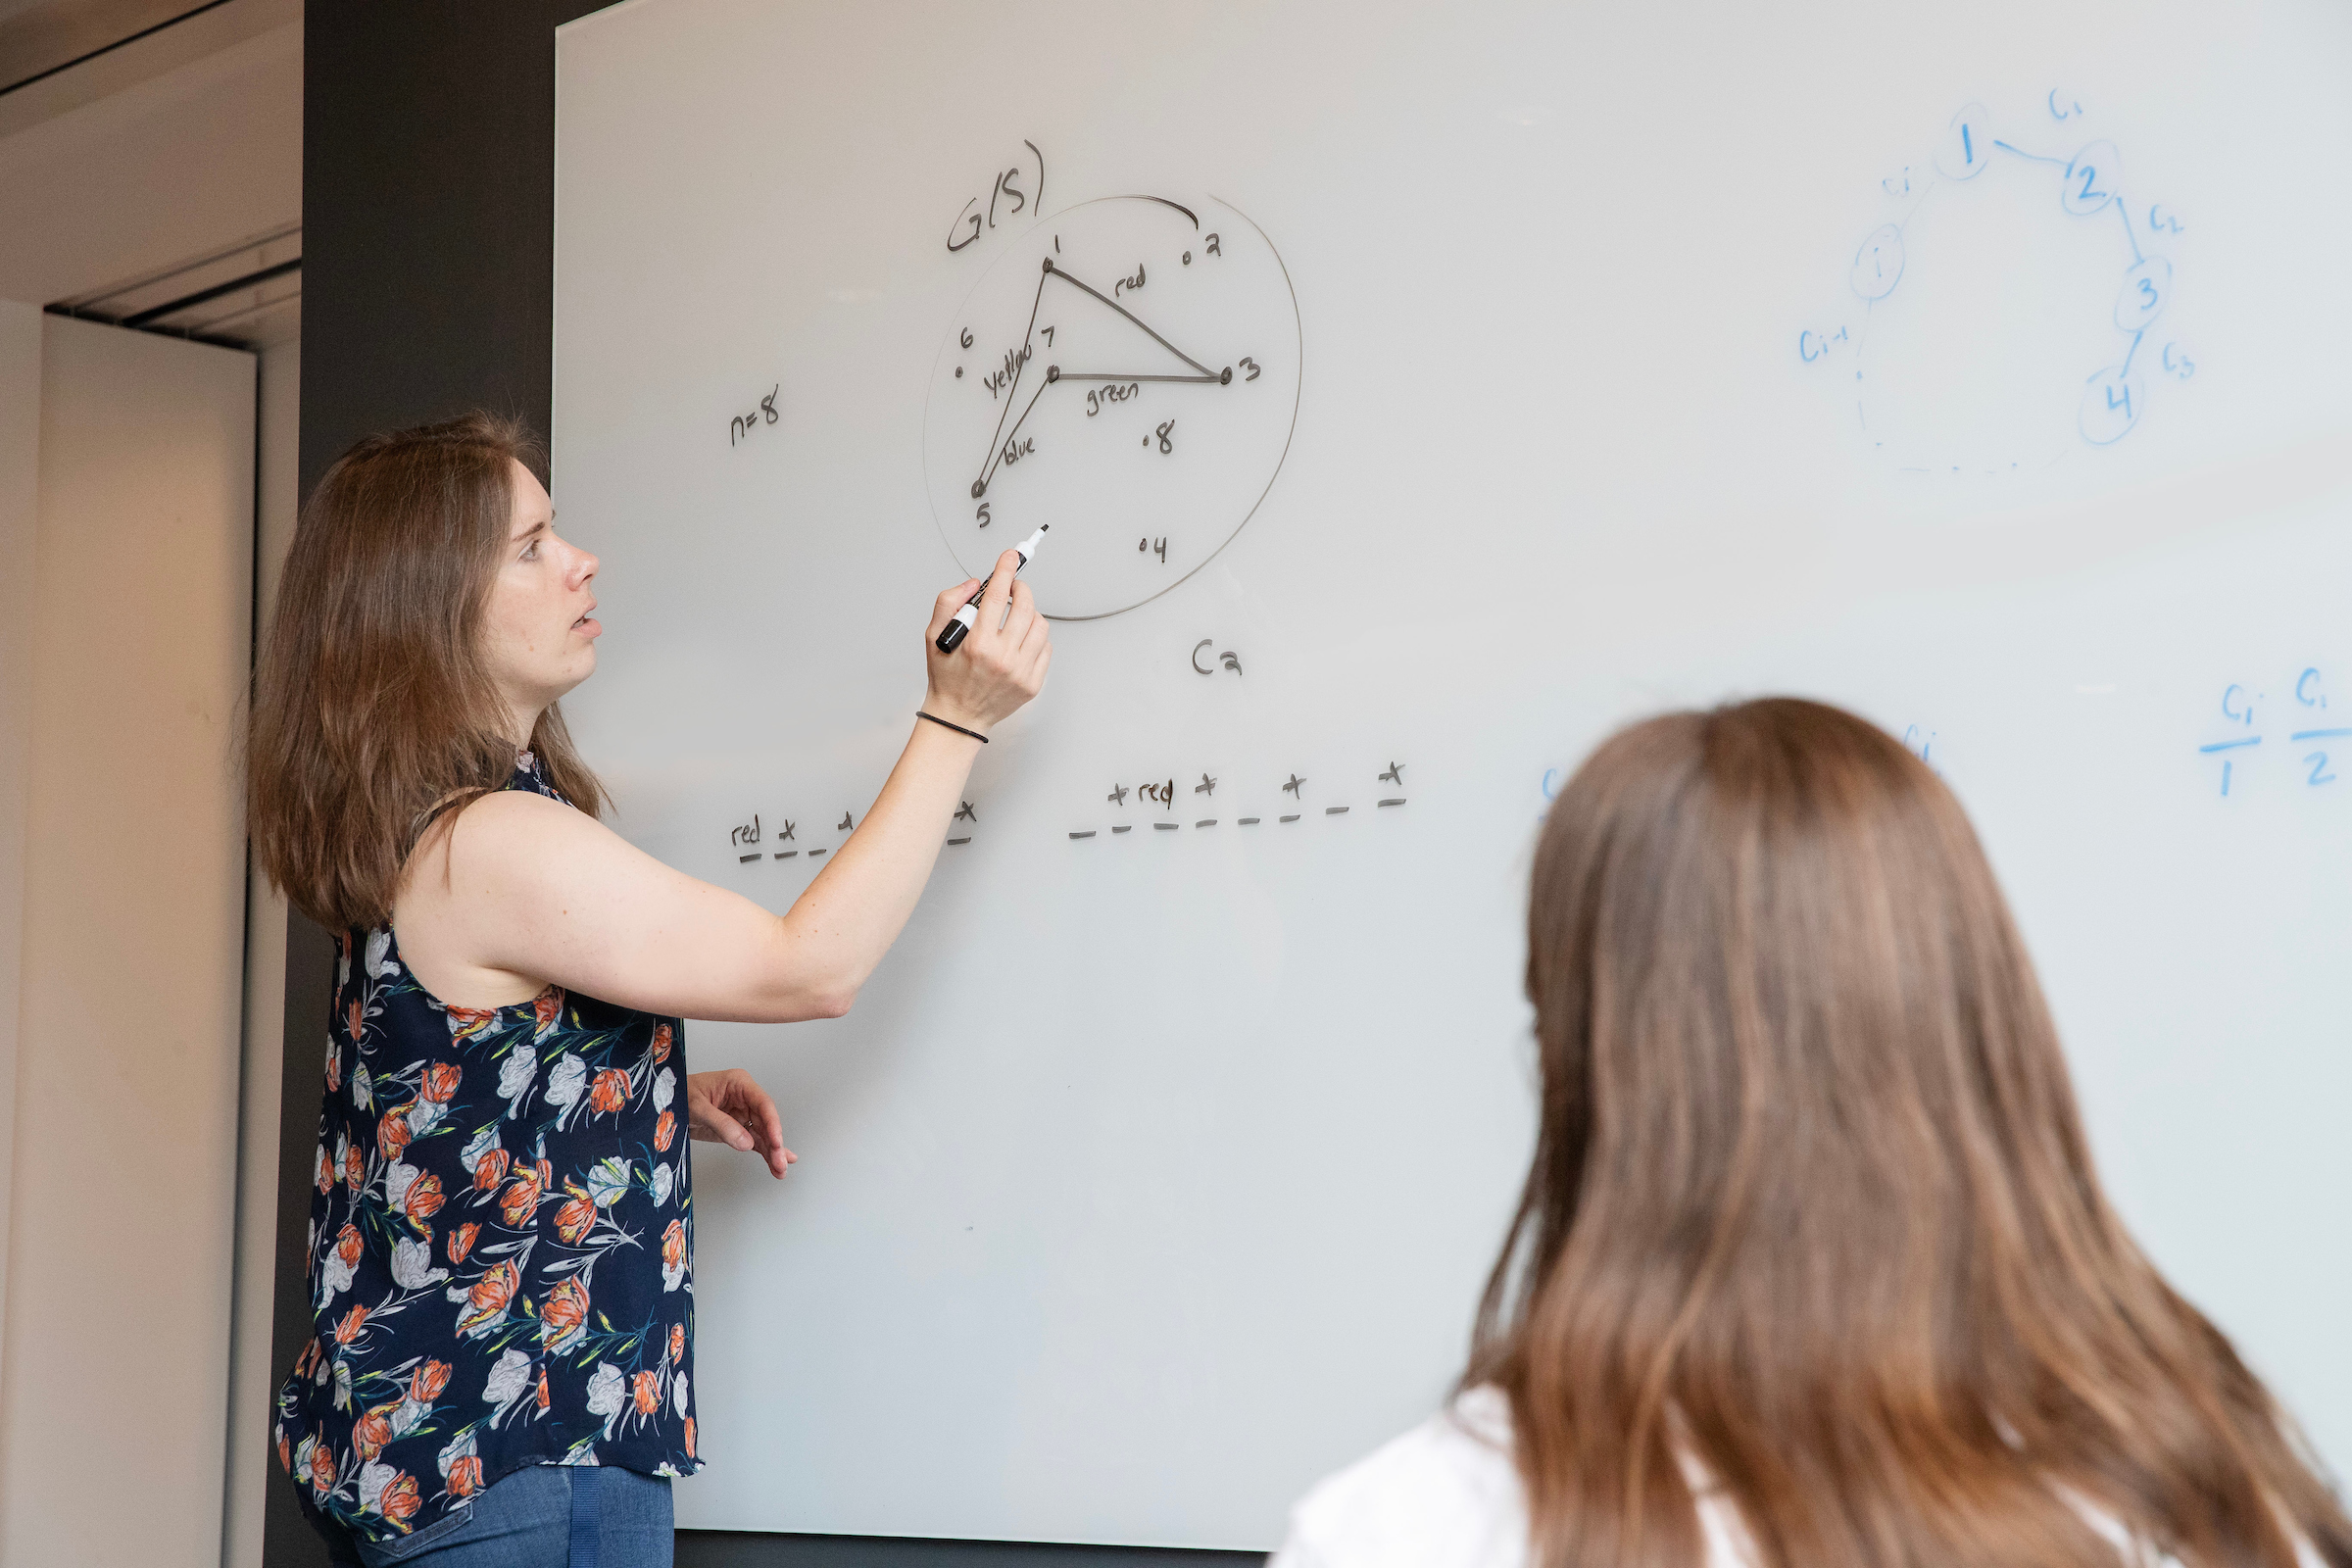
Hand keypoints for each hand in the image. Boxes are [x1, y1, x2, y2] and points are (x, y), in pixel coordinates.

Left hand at [686, 1068, 794, 1177]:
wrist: (664, 1105)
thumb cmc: (679, 1095)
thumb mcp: (697, 1107)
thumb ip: (722, 1124)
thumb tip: (745, 1142)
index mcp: (739, 1084)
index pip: (763, 1103)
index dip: (773, 1123)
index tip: (776, 1141)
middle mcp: (744, 1099)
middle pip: (766, 1122)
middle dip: (775, 1143)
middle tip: (779, 1161)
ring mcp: (741, 1114)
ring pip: (763, 1135)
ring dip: (772, 1152)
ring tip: (780, 1170)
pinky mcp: (736, 1129)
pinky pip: (753, 1141)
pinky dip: (763, 1153)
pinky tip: (774, 1163)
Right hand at [921, 549, 1051, 734]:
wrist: (958, 717)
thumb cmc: (946, 677)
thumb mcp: (934, 635)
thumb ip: (949, 602)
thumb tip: (976, 583)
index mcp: (977, 644)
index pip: (997, 596)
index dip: (1005, 570)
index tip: (1010, 557)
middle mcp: (1002, 658)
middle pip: (1025, 606)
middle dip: (1021, 588)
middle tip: (1014, 587)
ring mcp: (1021, 672)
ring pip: (1040, 625)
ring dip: (1030, 613)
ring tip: (1016, 617)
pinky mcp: (1033, 683)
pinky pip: (1045, 647)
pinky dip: (1036, 637)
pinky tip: (1021, 640)